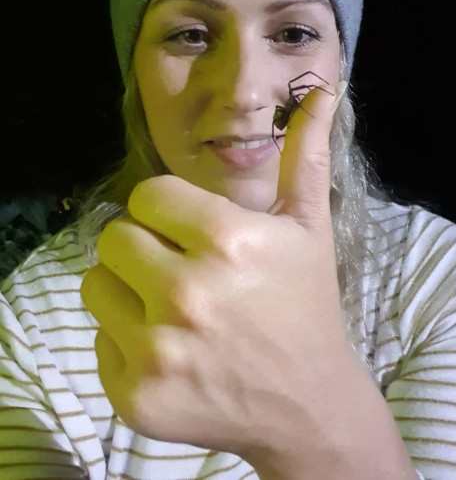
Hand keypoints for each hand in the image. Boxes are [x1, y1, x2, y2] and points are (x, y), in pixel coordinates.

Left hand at [81, 82, 351, 472]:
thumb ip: (305, 156)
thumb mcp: (309, 228)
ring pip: (95, 284)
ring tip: (173, 308)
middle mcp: (187, 294)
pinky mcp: (136, 397)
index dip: (168, 210)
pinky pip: (99, 338)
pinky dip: (127, 341)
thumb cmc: (306, 306)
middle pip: (115, 236)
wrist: (307, 404)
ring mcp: (157, 351)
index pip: (147, 195)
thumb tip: (321, 90)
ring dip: (128, 290)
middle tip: (183, 270)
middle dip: (146, 246)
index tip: (192, 231)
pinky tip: (173, 351)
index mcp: (227, 241)